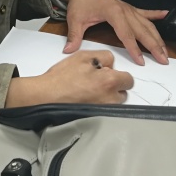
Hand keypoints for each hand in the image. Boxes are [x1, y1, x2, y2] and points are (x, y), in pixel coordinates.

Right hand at [5, 50, 132, 105]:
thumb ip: (103, 56)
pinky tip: (87, 98)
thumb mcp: (83, 56)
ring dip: (108, 95)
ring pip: (115, 101)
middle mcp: (111, 98)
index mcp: (110, 81)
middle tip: (97, 80)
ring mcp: (105, 110)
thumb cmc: (62, 77)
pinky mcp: (98, 118)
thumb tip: (111, 64)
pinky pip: (106, 109)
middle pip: (124, 91)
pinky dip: (100, 104)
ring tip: (90, 90)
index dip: (116, 72)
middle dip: (114, 85)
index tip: (105, 71)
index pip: (128, 77)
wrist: (47, 96)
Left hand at [56, 0, 168, 64]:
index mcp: (113, 13)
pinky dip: (156, 14)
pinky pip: (145, 12)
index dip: (134, 49)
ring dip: (157, 37)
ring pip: (147, 24)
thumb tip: (68, 51)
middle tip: (164, 60)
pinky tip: (166, 14)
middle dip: (154, 46)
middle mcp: (125, 10)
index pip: (126, 34)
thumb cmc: (80, 2)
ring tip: (166, 51)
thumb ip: (74, 36)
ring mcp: (129, 9)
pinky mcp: (129, 8)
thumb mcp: (75, 19)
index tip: (141, 61)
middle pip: (143, 31)